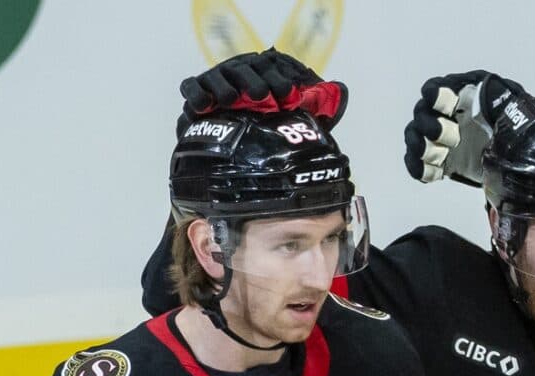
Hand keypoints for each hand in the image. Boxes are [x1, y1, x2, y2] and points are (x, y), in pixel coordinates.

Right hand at [179, 49, 344, 122]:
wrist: (231, 149)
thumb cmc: (269, 128)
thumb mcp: (296, 118)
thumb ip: (319, 106)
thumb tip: (342, 89)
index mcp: (264, 73)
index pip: (272, 67)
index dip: (280, 79)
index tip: (290, 95)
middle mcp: (241, 73)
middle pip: (246, 69)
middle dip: (255, 81)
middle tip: (264, 97)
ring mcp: (217, 81)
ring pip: (219, 76)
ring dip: (226, 86)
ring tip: (233, 100)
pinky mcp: (196, 93)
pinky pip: (192, 88)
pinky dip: (196, 94)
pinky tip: (205, 106)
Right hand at [403, 70, 523, 184]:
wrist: (517, 154)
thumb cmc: (514, 125)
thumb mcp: (511, 108)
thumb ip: (500, 98)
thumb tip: (489, 92)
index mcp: (459, 95)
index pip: (437, 89)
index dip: (435, 95)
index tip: (442, 102)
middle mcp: (444, 114)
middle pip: (421, 114)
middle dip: (431, 126)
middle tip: (453, 139)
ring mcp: (439, 138)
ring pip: (414, 138)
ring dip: (422, 148)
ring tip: (440, 158)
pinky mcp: (439, 161)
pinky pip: (418, 164)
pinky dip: (421, 169)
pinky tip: (436, 174)